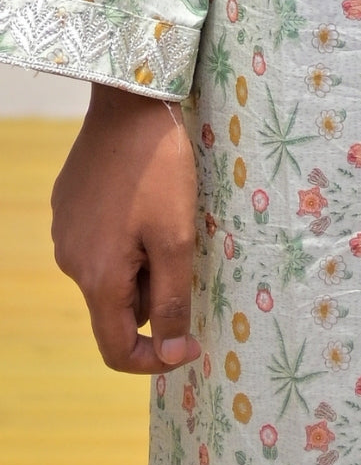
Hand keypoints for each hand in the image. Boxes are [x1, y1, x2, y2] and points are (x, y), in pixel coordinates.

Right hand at [50, 82, 201, 373]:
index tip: (191, 344)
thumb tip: (170, 355)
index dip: (154, 360)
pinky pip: (99, 242)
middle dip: (153, 293)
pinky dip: (125, 236)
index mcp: (97, 277)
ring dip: (140, 262)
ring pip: (110, 274)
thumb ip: (172, 301)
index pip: (116, 349)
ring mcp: (64, 233)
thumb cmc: (160, 171)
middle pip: (117, 308)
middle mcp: (70, 262)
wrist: (129, 105)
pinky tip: (142, 198)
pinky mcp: (67, 207)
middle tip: (182, 246)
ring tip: (163, 216)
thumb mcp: (177, 239)